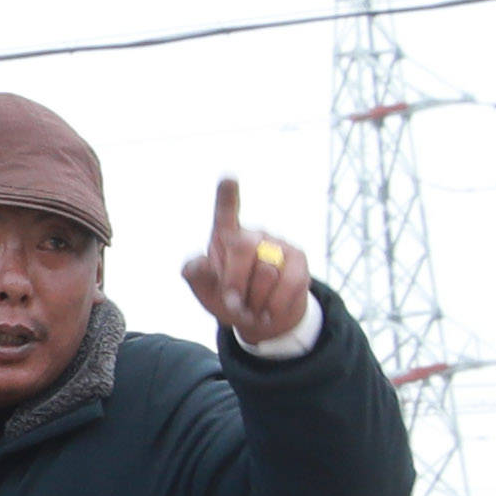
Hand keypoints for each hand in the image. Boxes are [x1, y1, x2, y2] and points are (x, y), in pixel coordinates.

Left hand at [182, 178, 313, 351]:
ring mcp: (278, 244)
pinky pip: (288, 283)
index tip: (228, 178)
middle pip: (243, 246)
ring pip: (266, 271)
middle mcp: (253, 234)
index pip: (226, 212)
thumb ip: (197, 276)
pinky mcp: (299, 259)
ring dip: (254, 298)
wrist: (261, 318)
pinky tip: (267, 311)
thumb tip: (197, 264)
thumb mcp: (205, 290)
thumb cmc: (228, 298)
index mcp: (225, 236)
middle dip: (234, 280)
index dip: (227, 195)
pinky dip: (274, 305)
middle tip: (232, 301)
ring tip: (251, 305)